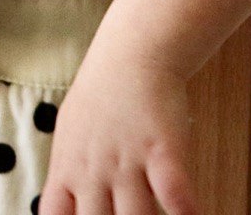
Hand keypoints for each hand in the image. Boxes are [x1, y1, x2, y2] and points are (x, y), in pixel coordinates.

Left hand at [39, 52, 199, 214]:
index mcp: (68, 168)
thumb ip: (68, 174)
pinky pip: (174, 194)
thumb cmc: (101, 93)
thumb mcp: (70, 133)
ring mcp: (127, 161)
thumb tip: (66, 206)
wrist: (132, 52)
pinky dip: (184, 212)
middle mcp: (94, 170)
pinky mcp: (161, 150)